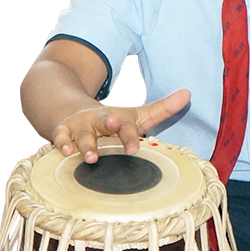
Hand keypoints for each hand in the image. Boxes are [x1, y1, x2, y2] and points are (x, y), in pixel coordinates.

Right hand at [52, 88, 190, 162]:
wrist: (72, 112)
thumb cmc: (112, 121)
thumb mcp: (136, 116)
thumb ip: (162, 109)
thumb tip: (189, 93)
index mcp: (118, 118)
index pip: (127, 127)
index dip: (130, 137)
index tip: (134, 149)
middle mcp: (99, 120)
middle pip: (104, 122)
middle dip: (109, 124)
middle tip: (113, 126)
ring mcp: (79, 126)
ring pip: (82, 135)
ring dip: (85, 145)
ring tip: (90, 157)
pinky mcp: (62, 132)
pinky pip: (60, 138)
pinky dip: (61, 145)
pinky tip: (64, 152)